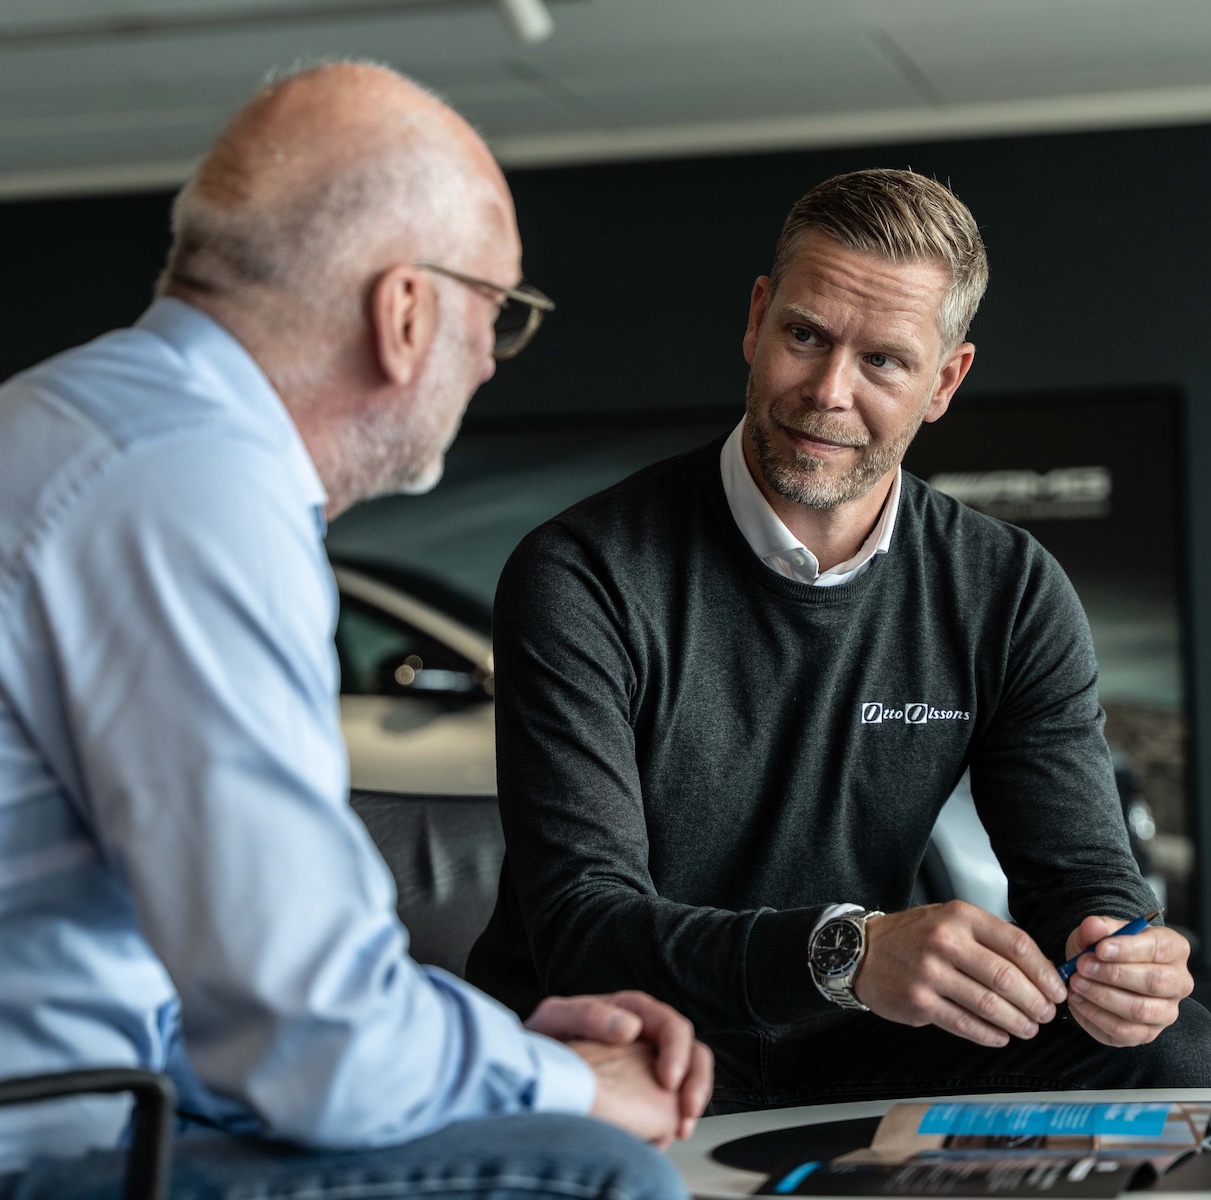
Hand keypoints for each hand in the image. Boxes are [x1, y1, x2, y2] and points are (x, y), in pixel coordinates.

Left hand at [526, 991, 712, 1139]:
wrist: (523, 1069)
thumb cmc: (539, 1039)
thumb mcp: (556, 1018)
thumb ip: (589, 1015)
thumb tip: (631, 1027)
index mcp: (631, 1010)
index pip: (671, 1025)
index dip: (677, 1051)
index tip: (668, 1080)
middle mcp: (645, 1034)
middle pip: (692, 1051)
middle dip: (696, 1081)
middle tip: (687, 1110)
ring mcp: (646, 1063)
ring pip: (689, 1077)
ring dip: (691, 1103)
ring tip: (680, 1129)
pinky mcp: (642, 1092)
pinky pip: (669, 1103)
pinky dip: (673, 1119)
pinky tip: (662, 1137)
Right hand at [854, 901, 1067, 1046]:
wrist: (860, 951)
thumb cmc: (912, 936)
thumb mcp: (949, 919)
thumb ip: (989, 938)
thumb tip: (1038, 969)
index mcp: (959, 916)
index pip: (1016, 944)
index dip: (1044, 972)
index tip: (1057, 989)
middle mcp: (944, 941)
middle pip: (1007, 978)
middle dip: (1036, 1002)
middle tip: (1046, 1014)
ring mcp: (930, 973)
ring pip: (989, 1005)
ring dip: (1017, 1022)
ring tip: (1028, 1029)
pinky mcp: (919, 1002)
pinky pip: (965, 1024)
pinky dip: (990, 1035)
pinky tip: (1000, 1036)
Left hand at [1064, 915, 1192, 1045]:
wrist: (1099, 971)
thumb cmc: (1106, 948)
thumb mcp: (1100, 931)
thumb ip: (1097, 927)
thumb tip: (1093, 926)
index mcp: (1173, 948)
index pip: (1160, 948)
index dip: (1129, 949)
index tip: (1100, 949)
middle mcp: (1177, 983)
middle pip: (1155, 982)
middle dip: (1113, 974)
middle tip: (1082, 966)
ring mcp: (1165, 1012)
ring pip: (1140, 1010)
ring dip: (1102, 996)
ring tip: (1075, 982)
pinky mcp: (1147, 1033)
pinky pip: (1124, 1031)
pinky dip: (1096, 1016)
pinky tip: (1077, 1000)